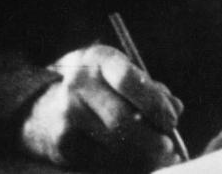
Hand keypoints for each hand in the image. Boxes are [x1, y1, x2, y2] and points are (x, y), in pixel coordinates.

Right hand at [19, 44, 184, 171]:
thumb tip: (175, 109)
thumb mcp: (121, 78)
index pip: (127, 79)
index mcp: (97, 59)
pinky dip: (129, 166)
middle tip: (168, 146)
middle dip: (152, 137)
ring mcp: (67, 114)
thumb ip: (151, 91)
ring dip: (145, 156)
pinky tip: (140, 164)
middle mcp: (78, 83)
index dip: (154, 103)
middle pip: (122, 119)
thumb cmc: (99, 93)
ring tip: (161, 157)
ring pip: (115, 144)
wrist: (46, 111)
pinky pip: (105, 161)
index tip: (171, 120)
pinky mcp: (64, 143)